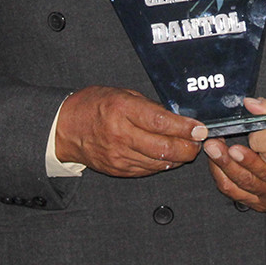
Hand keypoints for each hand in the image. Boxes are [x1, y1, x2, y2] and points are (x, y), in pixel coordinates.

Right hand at [55, 86, 205, 176]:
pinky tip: (168, 156)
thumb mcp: (121, 94)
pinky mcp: (119, 170)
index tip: (200, 128)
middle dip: (188, 147)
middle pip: (164, 147)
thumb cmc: (93, 105)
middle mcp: (120, 134)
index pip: (160, 122)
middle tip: (198, 142)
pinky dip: (162, 164)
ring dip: (178, 157)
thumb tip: (177, 119)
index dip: (184, 127)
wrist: (65, 128)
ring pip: (160, 163)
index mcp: (121, 109)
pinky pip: (148, 170)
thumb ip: (148, 106)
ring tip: (187, 149)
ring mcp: (119, 156)